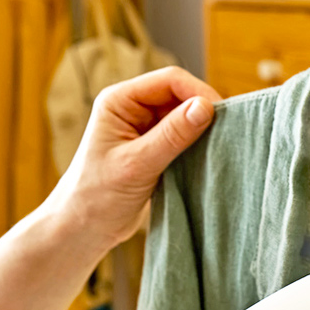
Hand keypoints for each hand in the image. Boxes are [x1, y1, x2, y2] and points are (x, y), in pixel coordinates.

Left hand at [45, 66, 220, 254]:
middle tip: (225, 134)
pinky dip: (198, 145)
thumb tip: (206, 107)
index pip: (170, 80)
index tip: (221, 117)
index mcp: (119, 101)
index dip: (198, 93)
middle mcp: (132, 109)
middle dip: (203, 111)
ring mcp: (144, 128)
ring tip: (218, 147)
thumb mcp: (137, 164)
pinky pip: (184, 137)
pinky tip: (207, 158)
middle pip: (180, 95)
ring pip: (186, 116)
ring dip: (202, 130)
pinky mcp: (155, 148)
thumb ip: (173, 135)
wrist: (84, 228)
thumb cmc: (98, 196)